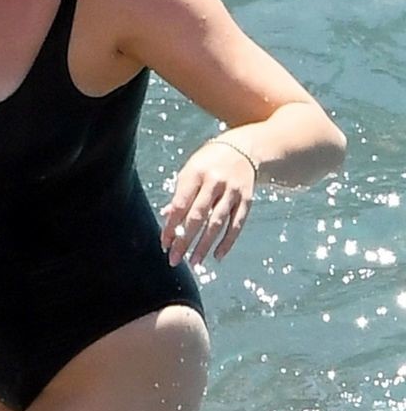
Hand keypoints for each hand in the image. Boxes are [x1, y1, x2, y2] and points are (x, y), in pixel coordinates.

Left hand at [161, 138, 255, 267]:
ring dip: (204, 245)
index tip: (164, 244)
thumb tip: (167, 217)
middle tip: (174, 259)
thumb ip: (179, 194)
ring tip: (194, 262)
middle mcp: (215, 182)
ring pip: (217, 223)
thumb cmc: (209, 163)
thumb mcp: (190, 171)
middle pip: (198, 217)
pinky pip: (236, 224)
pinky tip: (217, 256)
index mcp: (196, 173)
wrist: (244, 147)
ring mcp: (232, 191)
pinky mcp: (246, 199)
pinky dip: (227, 242)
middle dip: (184, 240)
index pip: (180, 205)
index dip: (171, 226)